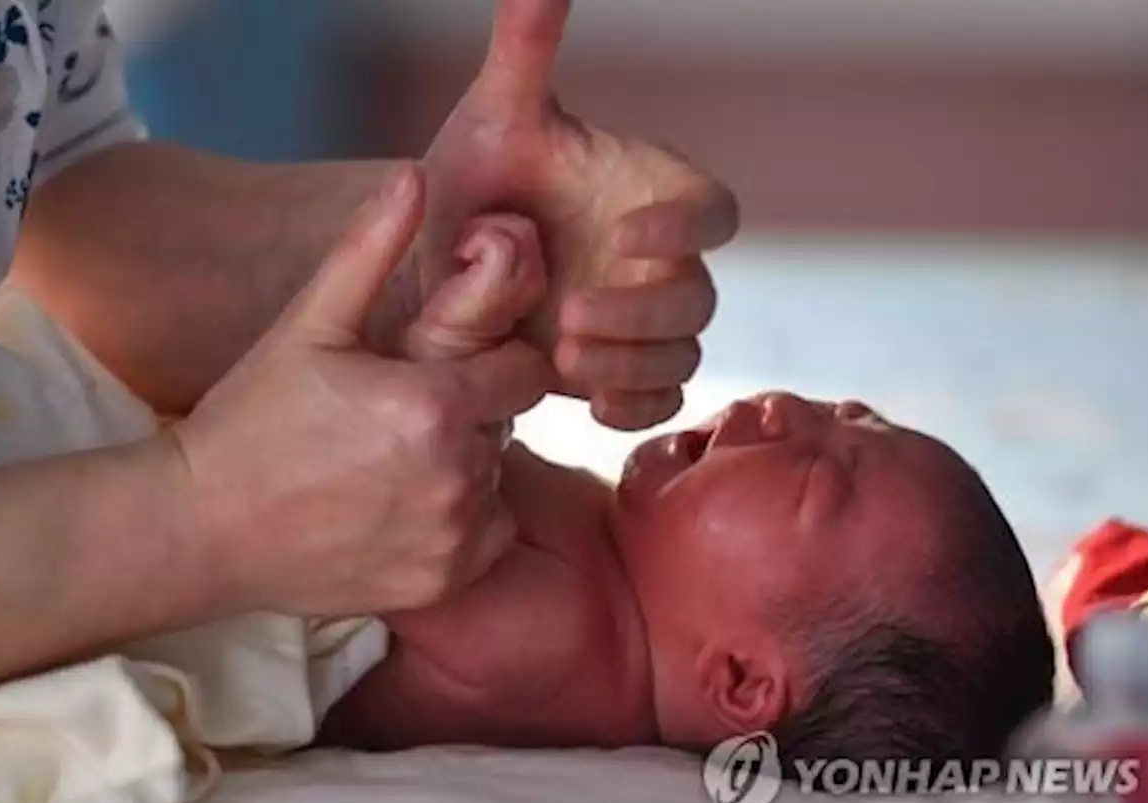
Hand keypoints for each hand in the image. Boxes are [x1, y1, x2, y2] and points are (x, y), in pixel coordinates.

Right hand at [169, 165, 551, 618]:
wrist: (200, 528)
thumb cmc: (251, 421)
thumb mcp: (308, 325)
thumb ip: (371, 251)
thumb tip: (415, 178)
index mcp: (436, 405)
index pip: (525, 371)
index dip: (492, 364)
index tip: (448, 370)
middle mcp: (458, 476)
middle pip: (507, 426)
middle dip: (472, 413)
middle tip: (400, 416)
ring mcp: (451, 537)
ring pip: (497, 480)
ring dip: (465, 467)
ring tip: (389, 463)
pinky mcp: (441, 582)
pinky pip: (487, 538)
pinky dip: (460, 523)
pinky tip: (397, 507)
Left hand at [404, 0, 738, 430]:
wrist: (433, 269)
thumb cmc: (474, 182)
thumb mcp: (492, 117)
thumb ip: (526, 50)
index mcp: (652, 195)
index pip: (714, 210)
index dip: (685, 224)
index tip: (624, 230)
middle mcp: (659, 263)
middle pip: (699, 296)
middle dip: (643, 310)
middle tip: (571, 314)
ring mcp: (640, 324)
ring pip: (682, 355)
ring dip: (633, 362)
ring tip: (561, 354)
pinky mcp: (617, 376)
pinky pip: (656, 403)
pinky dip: (631, 408)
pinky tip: (585, 403)